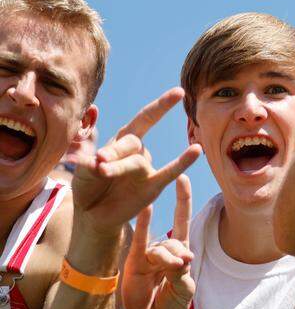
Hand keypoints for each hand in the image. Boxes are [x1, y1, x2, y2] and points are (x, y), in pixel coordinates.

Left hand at [71, 88, 201, 236]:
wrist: (92, 215)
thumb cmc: (88, 188)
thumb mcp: (83, 172)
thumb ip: (91, 163)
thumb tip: (99, 160)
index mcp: (122, 141)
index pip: (144, 119)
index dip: (161, 106)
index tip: (179, 93)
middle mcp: (138, 152)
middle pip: (132, 143)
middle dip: (114, 151)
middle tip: (98, 162)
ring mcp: (147, 170)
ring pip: (137, 162)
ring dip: (119, 167)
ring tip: (102, 172)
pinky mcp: (153, 187)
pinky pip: (170, 173)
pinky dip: (183, 161)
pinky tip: (196, 150)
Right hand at [118, 175, 194, 308]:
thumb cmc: (171, 306)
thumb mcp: (183, 290)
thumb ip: (182, 273)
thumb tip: (180, 259)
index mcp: (180, 253)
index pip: (183, 222)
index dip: (183, 201)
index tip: (183, 178)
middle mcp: (164, 250)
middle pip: (173, 241)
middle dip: (177, 254)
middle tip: (179, 267)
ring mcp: (148, 256)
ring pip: (159, 249)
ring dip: (166, 259)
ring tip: (170, 271)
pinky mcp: (135, 263)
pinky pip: (140, 242)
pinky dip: (143, 226)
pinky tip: (145, 209)